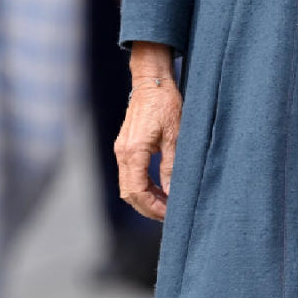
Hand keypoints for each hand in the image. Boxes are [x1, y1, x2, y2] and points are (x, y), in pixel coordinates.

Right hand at [114, 47, 181, 220]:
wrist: (152, 82)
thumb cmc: (165, 104)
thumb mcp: (175, 136)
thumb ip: (172, 166)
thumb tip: (172, 192)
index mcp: (133, 151)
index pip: (137, 191)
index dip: (152, 207)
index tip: (169, 213)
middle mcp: (123, 153)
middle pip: (129, 193)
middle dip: (147, 208)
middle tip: (169, 215)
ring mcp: (122, 150)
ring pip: (128, 185)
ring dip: (146, 198)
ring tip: (167, 204)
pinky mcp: (125, 147)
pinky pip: (130, 174)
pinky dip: (143, 186)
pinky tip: (160, 190)